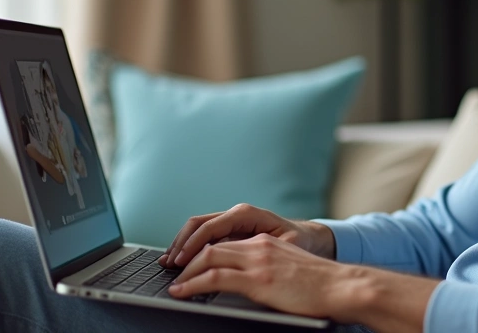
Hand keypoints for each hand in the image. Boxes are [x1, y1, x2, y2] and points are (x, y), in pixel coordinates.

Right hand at [159, 203, 334, 267]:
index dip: (193, 244)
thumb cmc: (300, 242)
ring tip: (168, 262)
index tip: (181, 261)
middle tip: (168, 263)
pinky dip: (190, 246)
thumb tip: (241, 253)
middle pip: (198, 224)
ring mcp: (232, 222)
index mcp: (247, 214)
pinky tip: (181, 260)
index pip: (211, 226)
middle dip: (181, 242)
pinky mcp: (230, 231)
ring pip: (198, 228)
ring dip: (182, 244)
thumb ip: (261, 248)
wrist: (310, 238)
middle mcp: (236, 214)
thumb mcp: (284, 245)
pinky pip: (205, 236)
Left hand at [168, 235, 439, 331]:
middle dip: (186, 258)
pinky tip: (182, 292)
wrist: (341, 285)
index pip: (224, 241)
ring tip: (174, 284)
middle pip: (211, 245)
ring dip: (185, 272)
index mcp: (266, 242)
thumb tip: (254, 285)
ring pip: (208, 257)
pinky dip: (192, 284)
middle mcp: (259, 245)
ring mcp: (257, 260)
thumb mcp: (290, 270)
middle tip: (172, 272)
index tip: (187, 265)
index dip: (201, 251)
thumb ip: (269, 270)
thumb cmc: (322, 285)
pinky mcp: (257, 278)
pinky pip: (215, 277)